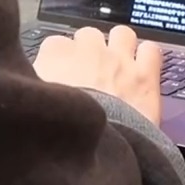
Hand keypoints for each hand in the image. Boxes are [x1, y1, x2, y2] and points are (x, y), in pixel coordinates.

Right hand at [32, 25, 162, 124]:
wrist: (94, 150)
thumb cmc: (60, 133)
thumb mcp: (34, 105)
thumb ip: (36, 88)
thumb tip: (35, 87)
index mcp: (55, 56)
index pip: (55, 44)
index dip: (59, 60)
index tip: (60, 72)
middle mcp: (88, 51)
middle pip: (88, 35)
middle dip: (90, 49)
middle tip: (89, 71)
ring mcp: (119, 60)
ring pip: (122, 34)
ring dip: (120, 46)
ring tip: (118, 65)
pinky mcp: (145, 75)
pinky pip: (151, 50)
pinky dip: (148, 58)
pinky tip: (143, 70)